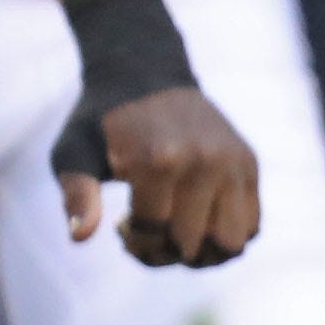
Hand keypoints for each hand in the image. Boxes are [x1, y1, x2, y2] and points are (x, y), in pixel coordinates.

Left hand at [83, 87, 260, 265]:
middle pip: (192, 245)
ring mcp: (232, 162)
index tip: (122, 225)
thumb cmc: (102, 124)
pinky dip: (226, 233)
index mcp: (160, 161)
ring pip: (231, 243)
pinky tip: (201, 219)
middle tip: (149, 229)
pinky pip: (251, 224)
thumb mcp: (74, 154)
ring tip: (181, 231)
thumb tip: (80, 237)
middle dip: (166, 249)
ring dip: (204, 251)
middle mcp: (205, 162)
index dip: (136, 242)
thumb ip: (78, 197)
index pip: (156, 236)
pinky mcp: (249, 162)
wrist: (145, 73)